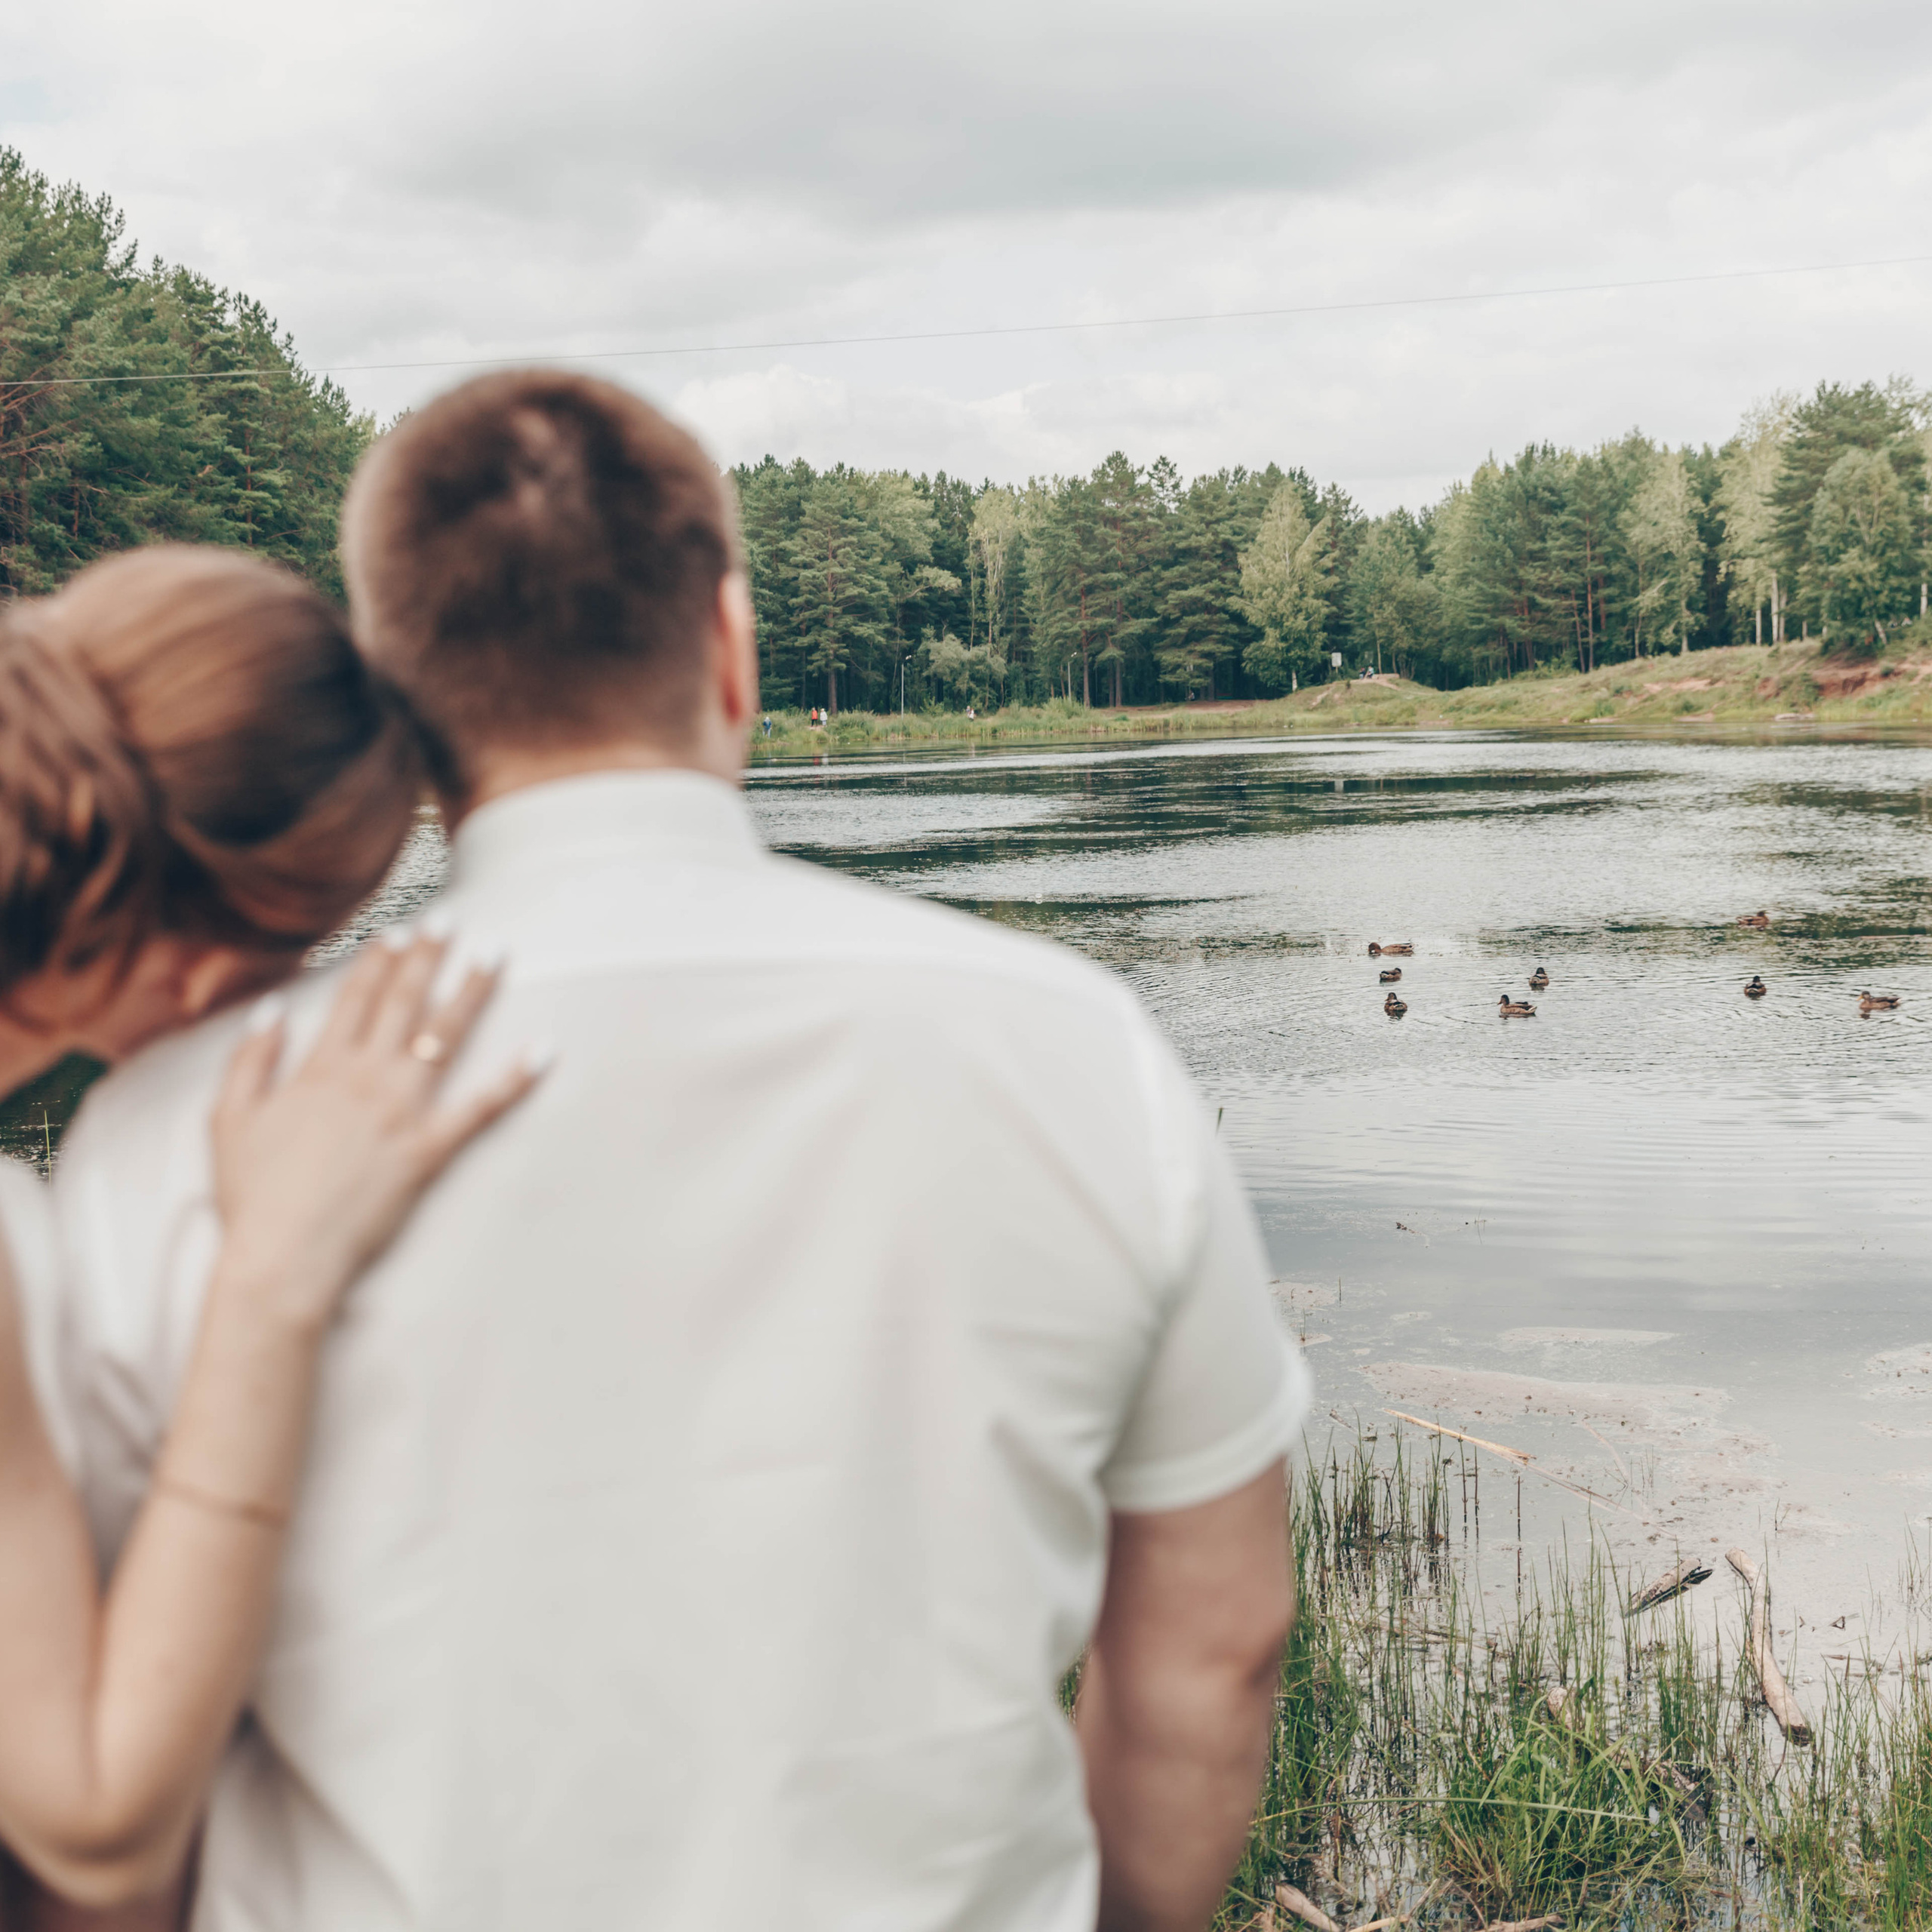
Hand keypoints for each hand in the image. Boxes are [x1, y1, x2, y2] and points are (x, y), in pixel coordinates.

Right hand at [209, 932, 541, 1334]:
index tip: (398, 928)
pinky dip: (515, 1078)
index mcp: (320, 1069)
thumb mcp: (230, 1120)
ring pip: (445, 1037)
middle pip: (405, 1002)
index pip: (357, 997)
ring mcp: (403, 1111)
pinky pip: (481, 1107)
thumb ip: (251, 1060)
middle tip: (453, 917)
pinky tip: (543, 1050)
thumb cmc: (254, 1196)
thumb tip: (273, 1010)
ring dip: (472, 991)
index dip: (380, 959)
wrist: (283, 1258)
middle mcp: (366, 1078)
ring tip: (496, 953)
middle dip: (430, 955)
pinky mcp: (431, 1150)